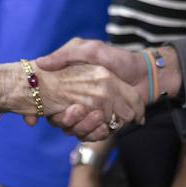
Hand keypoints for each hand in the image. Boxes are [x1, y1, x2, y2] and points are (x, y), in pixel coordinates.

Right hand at [37, 39, 161, 137]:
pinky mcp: (107, 124)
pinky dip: (99, 134)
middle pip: (65, 122)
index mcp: (73, 87)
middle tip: (78, 111)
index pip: (53, 105)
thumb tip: (40, 63)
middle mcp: (81, 102)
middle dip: (71, 121)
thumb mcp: (91, 50)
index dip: (52, 111)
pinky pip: (96, 135)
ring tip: (98, 118)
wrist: (145, 74)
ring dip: (86, 128)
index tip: (57, 109)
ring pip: (79, 131)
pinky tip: (106, 126)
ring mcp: (94, 114)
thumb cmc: (118, 59)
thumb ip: (67, 55)